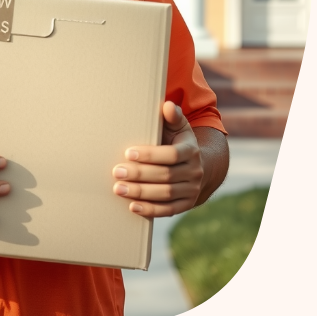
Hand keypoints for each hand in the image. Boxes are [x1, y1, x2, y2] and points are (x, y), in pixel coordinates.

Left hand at [111, 101, 203, 217]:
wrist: (200, 166)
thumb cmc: (178, 141)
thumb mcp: (179, 127)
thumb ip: (173, 116)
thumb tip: (168, 105)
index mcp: (191, 150)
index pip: (171, 154)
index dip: (150, 155)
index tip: (128, 153)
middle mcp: (194, 171)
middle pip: (166, 175)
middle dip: (139, 174)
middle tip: (116, 171)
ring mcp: (192, 189)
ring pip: (165, 194)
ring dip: (140, 193)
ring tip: (118, 189)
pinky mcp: (187, 204)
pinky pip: (168, 210)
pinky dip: (151, 210)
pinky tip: (133, 207)